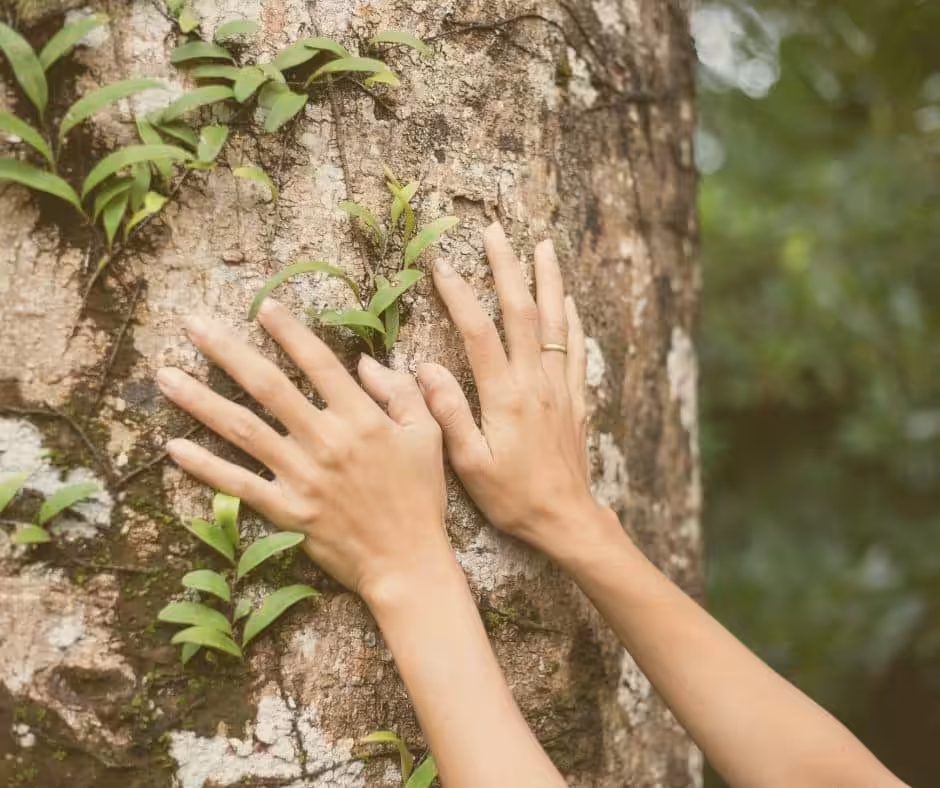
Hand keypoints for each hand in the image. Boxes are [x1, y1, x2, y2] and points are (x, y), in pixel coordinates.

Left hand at [156, 300, 449, 603]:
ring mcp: (301, 477)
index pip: (318, 362)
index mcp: (361, 418)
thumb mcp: (428, 435)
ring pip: (242, 430)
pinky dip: (204, 466)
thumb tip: (366, 362)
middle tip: (192, 325)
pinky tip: (173, 447)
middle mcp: (325, 441)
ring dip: (200, 400)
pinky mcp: (286, 511)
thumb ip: (402, 391)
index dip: (289, 331)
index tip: (263, 307)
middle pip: (267, 386)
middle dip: (226, 351)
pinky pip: (238, 484)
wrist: (407, 561)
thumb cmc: (421, 496)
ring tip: (165, 376)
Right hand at [416, 222, 614, 557]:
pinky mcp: (574, 400)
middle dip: (508, 268)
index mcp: (505, 396)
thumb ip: (449, 414)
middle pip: (522, 313)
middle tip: (497, 232)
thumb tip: (426, 368)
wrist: (566, 518)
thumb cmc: (513, 497)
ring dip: (548, 281)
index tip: (442, 265)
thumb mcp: (470, 465)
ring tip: (544, 246)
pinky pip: (574, 350)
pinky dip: (570, 321)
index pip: (479, 332)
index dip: (460, 295)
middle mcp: (535, 383)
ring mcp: (559, 388)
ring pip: (553, 323)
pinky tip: (568, 303)